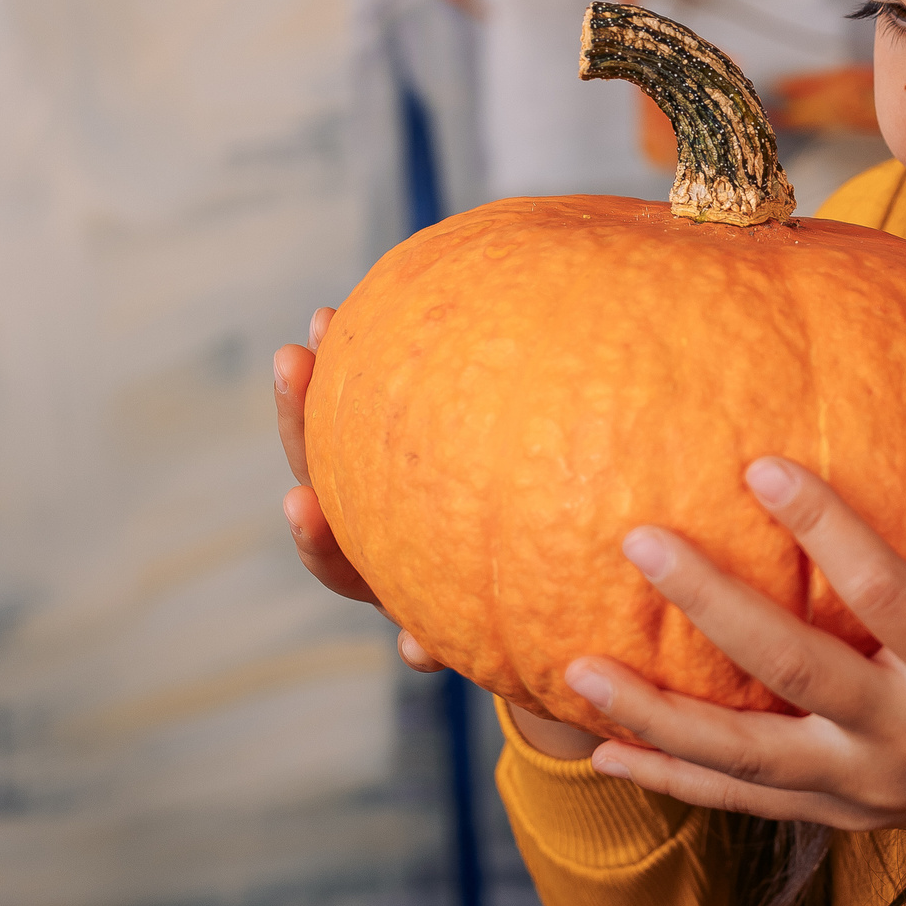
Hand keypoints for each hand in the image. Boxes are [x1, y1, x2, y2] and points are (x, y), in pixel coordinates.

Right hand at [274, 307, 600, 759]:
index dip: (334, 379)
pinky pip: (438, 652)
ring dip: (322, 542)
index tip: (321, 321)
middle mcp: (410, 542)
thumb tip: (609, 252)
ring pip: (355, 571)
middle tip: (290, 360)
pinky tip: (418, 644)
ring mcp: (427, 597)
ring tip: (302, 505)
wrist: (615, 640)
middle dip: (302, 425)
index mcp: (427, 492)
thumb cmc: (594, 525)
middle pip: (331, 482)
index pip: (359, 428)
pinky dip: (422, 648)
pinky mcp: (469, 653)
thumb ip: (573, 386)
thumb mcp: (580, 451)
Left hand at [562, 393, 905, 905]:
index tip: (759, 464)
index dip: (824, 530)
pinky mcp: (844, 814)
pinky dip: (671, 779)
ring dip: (657, 715)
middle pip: (793, 673)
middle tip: (639, 542)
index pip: (886, 593)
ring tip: (576, 666)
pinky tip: (600, 748)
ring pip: (745, 758)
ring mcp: (870, 787)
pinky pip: (743, 800)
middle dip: (710, 607)